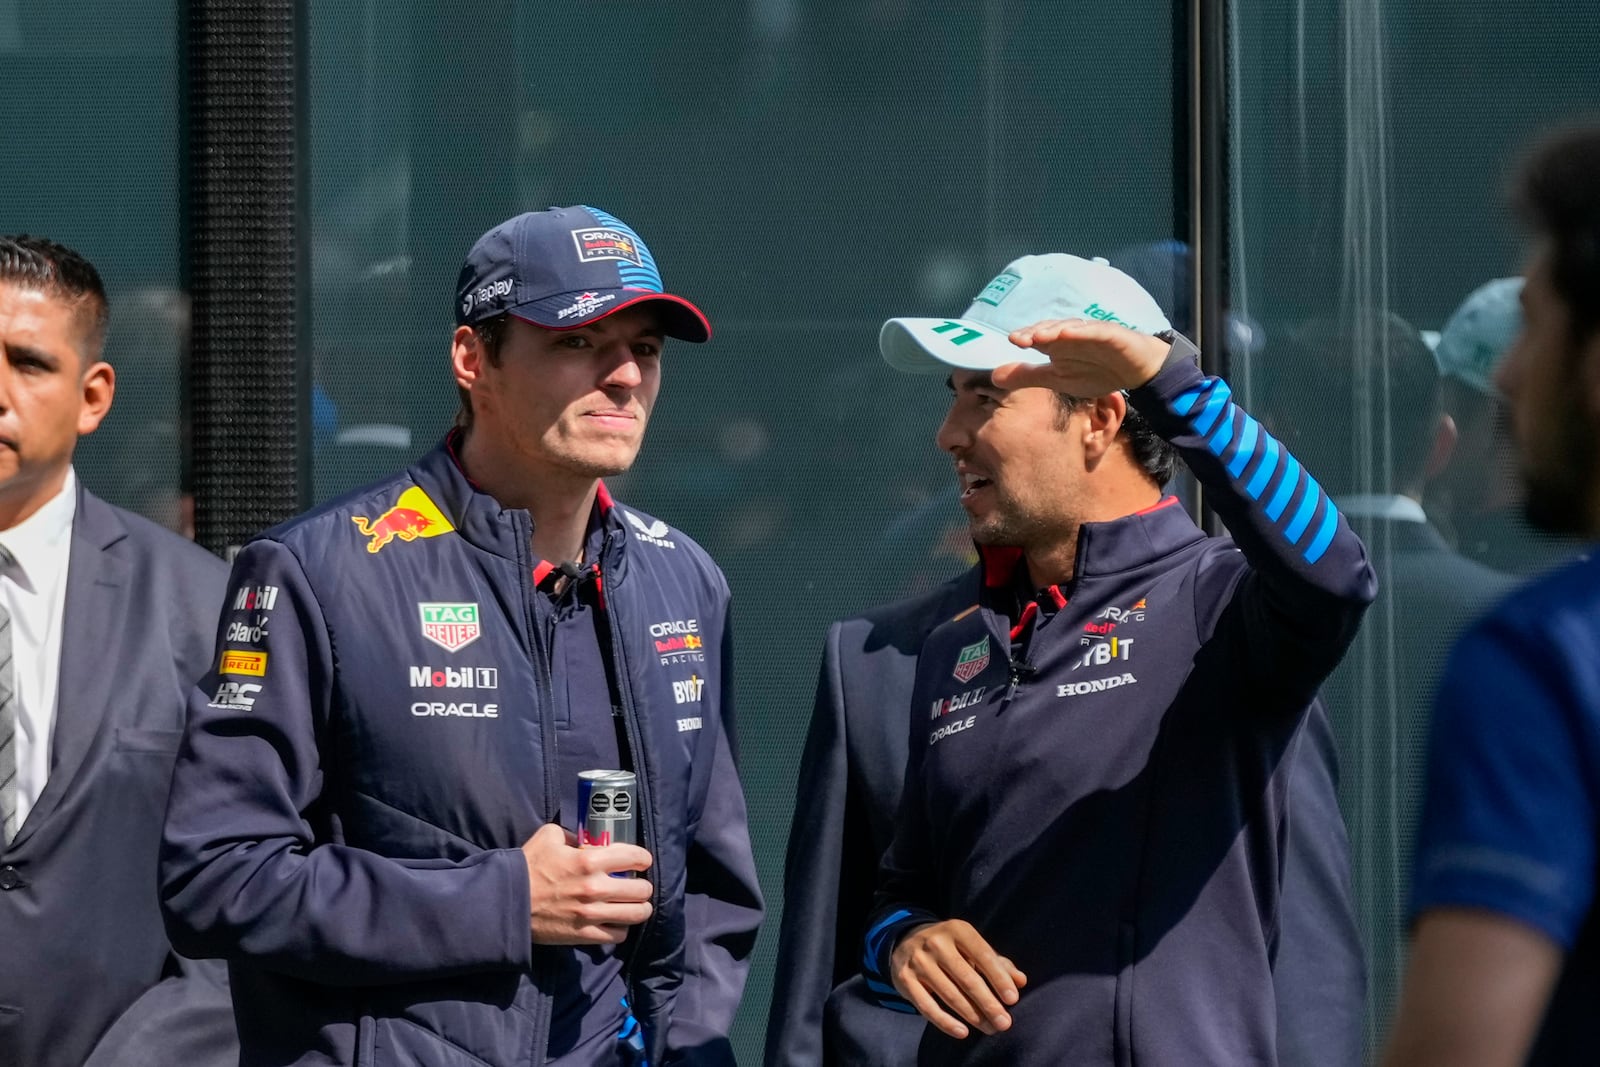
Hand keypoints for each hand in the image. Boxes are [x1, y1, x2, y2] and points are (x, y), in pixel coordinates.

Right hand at [521, 823, 653, 943]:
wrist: (508, 902)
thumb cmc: (528, 866)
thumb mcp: (549, 836)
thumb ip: (572, 834)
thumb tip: (586, 839)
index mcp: (590, 860)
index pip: (635, 857)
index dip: (643, 859)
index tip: (642, 862)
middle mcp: (596, 887)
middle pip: (641, 889)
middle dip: (643, 887)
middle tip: (638, 886)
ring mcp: (592, 913)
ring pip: (636, 914)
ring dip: (640, 909)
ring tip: (637, 906)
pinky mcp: (584, 935)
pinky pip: (618, 935)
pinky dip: (622, 929)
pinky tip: (617, 922)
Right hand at [890, 919, 1027, 1038]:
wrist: (904, 941)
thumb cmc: (950, 947)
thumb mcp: (971, 946)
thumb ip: (997, 962)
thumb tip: (1020, 981)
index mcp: (957, 929)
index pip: (983, 955)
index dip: (998, 978)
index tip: (1012, 999)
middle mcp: (936, 943)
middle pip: (966, 978)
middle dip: (988, 1003)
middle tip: (1004, 1022)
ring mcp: (918, 961)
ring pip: (948, 994)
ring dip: (972, 1015)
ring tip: (990, 1028)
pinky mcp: (904, 979)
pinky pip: (926, 1006)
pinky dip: (945, 1022)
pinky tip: (962, 1032)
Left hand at [993, 318, 1171, 396]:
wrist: (1136, 371)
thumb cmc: (1096, 371)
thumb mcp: (1058, 379)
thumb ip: (1028, 376)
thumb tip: (994, 377)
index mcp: (1057, 344)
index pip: (1037, 338)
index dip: (1024, 338)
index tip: (1011, 341)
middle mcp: (1071, 335)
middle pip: (1051, 329)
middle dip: (1035, 332)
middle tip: (1020, 338)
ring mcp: (1091, 333)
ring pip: (1071, 327)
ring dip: (1055, 329)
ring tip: (1040, 335)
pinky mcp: (1112, 334)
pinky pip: (1097, 331)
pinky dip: (1084, 331)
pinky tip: (1072, 333)